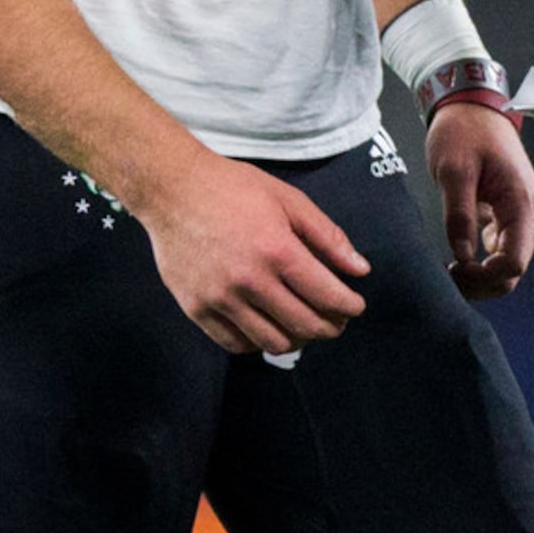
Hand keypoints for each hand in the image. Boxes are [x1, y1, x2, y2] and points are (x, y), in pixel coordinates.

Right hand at [141, 144, 370, 353]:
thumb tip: (360, 270)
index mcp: (276, 249)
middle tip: (336, 321)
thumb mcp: (289, 200)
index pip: (326, 295)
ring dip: (297, 339)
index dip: (348, 306)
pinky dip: (259, 342)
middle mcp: (249, 280)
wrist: (173, 190)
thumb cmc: (234, 188)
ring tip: (304, 325)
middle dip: (329, 327)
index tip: (355, 306)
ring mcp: (220, 299)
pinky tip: (269, 326)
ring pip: (272, 342)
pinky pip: (235, 344)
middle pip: (303, 325)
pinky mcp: (196, 309)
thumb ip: (327, 237)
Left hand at [426, 103, 533, 299]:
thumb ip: (459, 216)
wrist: (472, 106)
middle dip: (480, 282)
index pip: (513, 265)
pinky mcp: (512, 214)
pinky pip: (502, 250)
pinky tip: (457, 255)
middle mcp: (532, 215)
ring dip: (481, 275)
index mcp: (523, 204)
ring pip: (508, 265)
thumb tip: (462, 258)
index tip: (453, 269)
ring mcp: (524, 216)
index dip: (483, 277)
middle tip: (445, 276)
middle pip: (513, 271)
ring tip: (448, 268)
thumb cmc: (464, 131)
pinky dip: (482, 261)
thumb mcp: (453, 171)